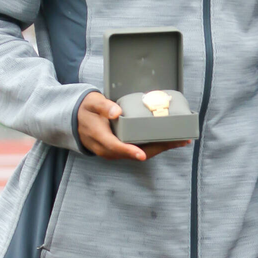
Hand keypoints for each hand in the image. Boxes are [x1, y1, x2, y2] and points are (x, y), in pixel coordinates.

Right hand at [76, 91, 191, 160]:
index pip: (116, 147)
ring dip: (162, 147)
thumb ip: (103, 107)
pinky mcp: (123, 149)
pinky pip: (141, 149)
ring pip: (142, 152)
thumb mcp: (92, 104)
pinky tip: (169, 140)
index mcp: (101, 139)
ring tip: (181, 140)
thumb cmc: (86, 110)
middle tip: (180, 141)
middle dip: (160, 148)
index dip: (129, 151)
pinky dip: (156, 145)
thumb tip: (116, 111)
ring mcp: (117, 151)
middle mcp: (110, 150)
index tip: (142, 154)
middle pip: (137, 153)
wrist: (76, 120)